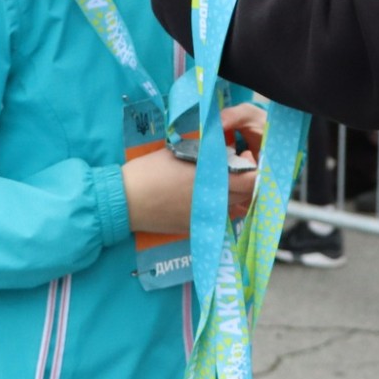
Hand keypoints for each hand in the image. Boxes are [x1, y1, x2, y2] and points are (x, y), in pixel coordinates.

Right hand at [122, 102, 265, 233]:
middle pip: (244, 195)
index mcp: (212, 180)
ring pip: (231, 207)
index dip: (252, 169)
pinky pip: (215, 217)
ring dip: (231, 195)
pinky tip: (201, 197)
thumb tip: (223, 150)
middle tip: (233, 168)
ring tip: (217, 182)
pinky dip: (215, 207)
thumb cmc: (150, 170)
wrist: (126, 201)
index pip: (250, 180)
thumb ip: (206, 153)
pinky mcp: (194, 228)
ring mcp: (205, 218)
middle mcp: (214, 202)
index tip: (244, 159)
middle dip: (244, 182)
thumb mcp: (180, 153)